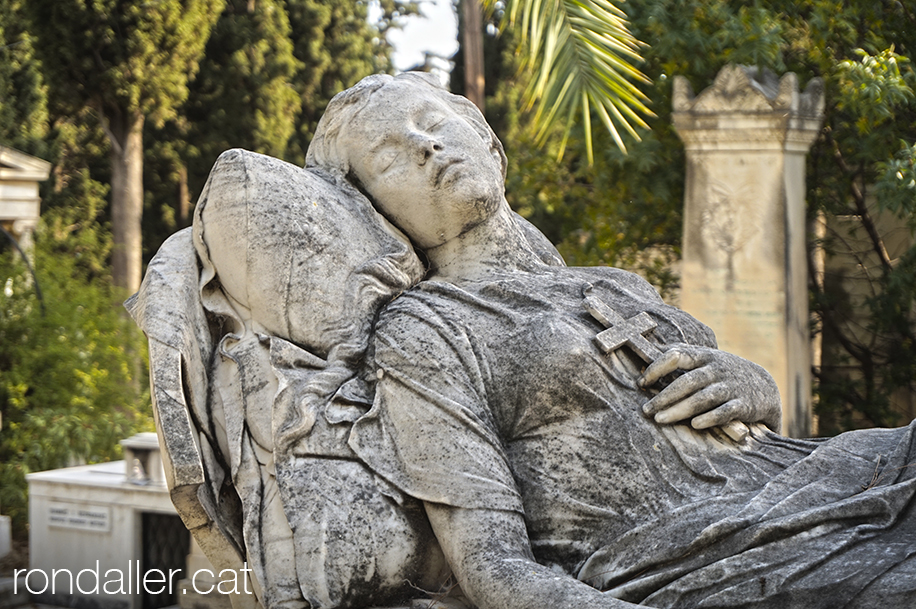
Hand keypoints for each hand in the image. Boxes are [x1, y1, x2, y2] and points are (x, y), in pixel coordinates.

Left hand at [637, 344, 780, 434]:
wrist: (765, 387)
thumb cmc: (723, 373)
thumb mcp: (705, 358)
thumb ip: (680, 355)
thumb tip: (645, 353)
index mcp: (705, 356)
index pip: (677, 355)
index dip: (658, 367)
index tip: (641, 382)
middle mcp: (717, 370)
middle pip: (687, 381)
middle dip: (664, 396)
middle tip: (646, 409)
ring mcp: (731, 387)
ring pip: (703, 398)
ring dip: (679, 409)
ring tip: (660, 419)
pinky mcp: (744, 405)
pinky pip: (726, 412)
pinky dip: (710, 418)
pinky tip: (694, 425)